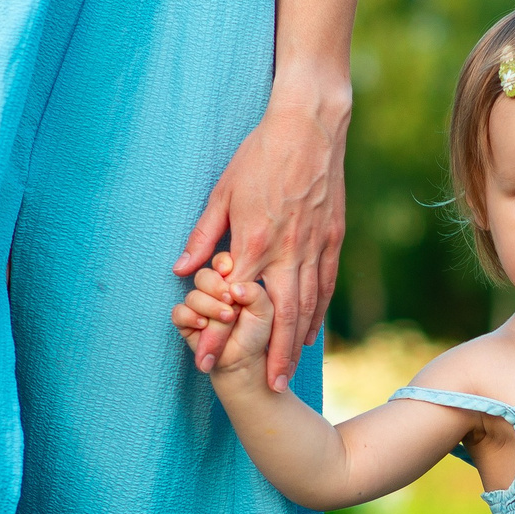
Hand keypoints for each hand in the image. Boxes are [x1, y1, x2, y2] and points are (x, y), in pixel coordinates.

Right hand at [171, 255, 272, 376]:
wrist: (246, 360)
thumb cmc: (258, 332)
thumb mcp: (265, 310)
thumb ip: (255, 292)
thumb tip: (233, 286)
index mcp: (231, 279)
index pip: (221, 262)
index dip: (223, 264)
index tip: (229, 271)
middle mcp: (212, 290)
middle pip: (204, 276)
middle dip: (216, 287)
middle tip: (230, 300)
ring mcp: (198, 305)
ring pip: (192, 295)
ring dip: (209, 307)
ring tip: (227, 318)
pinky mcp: (185, 321)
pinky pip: (179, 312)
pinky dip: (190, 317)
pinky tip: (204, 324)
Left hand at [173, 83, 347, 391]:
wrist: (311, 125)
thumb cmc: (261, 154)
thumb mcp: (222, 192)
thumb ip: (204, 235)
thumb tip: (182, 269)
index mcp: (256, 240)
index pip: (235, 303)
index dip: (220, 336)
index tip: (207, 363)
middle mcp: (288, 251)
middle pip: (281, 318)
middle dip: (272, 356)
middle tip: (267, 388)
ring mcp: (315, 246)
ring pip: (308, 307)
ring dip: (296, 344)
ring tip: (286, 373)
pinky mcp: (333, 238)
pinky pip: (325, 286)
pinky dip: (317, 314)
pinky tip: (309, 334)